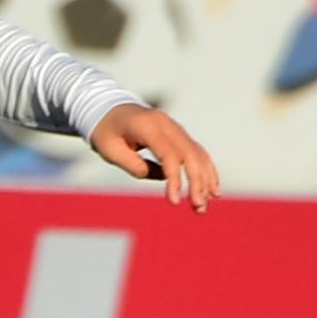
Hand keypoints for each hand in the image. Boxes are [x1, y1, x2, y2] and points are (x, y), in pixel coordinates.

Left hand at [91, 103, 221, 212]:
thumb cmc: (105, 131)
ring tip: (203, 206)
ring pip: (197, 153)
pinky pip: (197, 151)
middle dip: (197, 182)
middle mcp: (166, 124)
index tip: (174, 202)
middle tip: (198, 208)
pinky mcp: (178, 134)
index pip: (169, 155)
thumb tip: (162, 177)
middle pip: (190, 154)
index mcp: (147, 126)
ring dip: (205, 180)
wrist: (107, 108)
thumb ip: (134, 165)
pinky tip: (211, 190)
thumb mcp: (110, 150)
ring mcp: (174, 128)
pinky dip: (206, 170)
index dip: (175, 179)